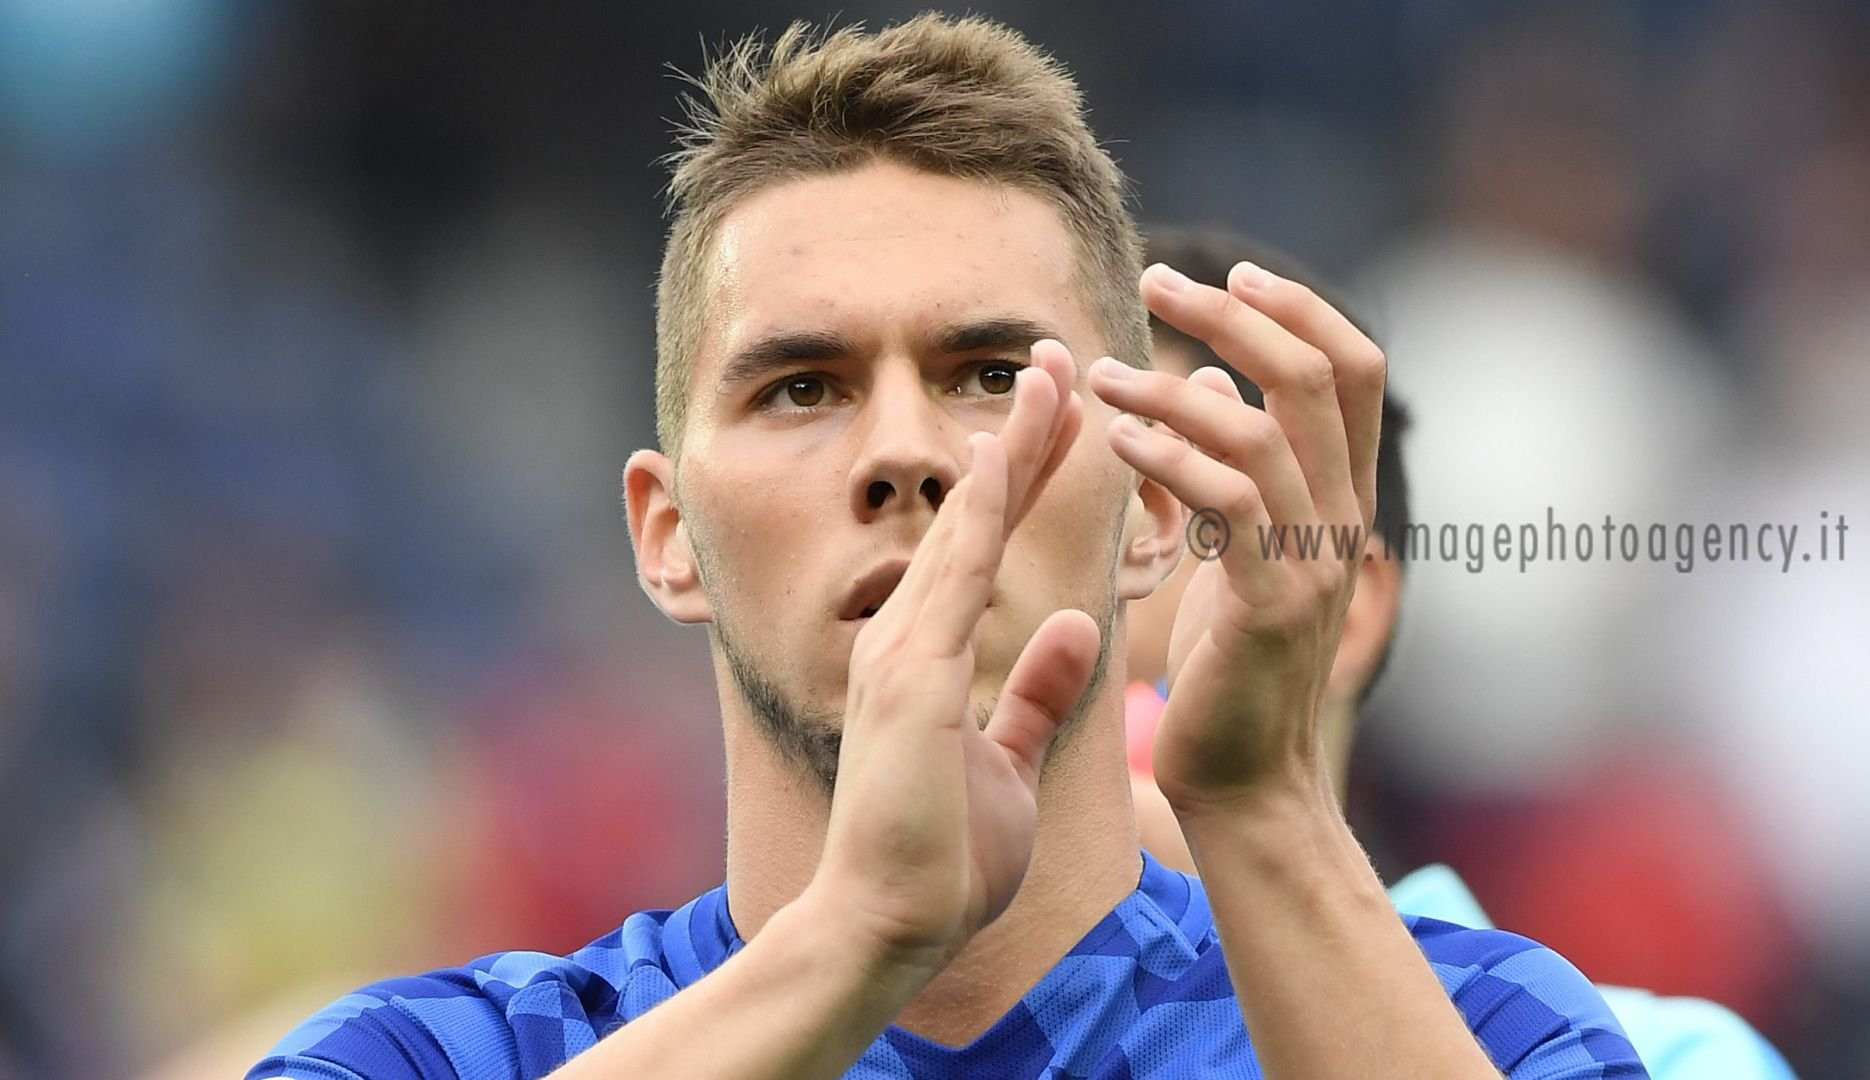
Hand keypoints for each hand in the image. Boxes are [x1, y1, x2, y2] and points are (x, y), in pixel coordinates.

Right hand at [810, 341, 1098, 971]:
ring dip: (1007, 452)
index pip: (986, 545)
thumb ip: (1036, 693)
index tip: (1065, 415)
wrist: (887, 929)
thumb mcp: (1007, 761)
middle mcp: (906, 638)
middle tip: (1055, 357)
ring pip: (962, 529)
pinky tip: (1006, 461)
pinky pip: (952, 581)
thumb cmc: (941, 858)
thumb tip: (1075, 630)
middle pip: (973, 517)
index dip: (1025, 477)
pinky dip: (980, 516)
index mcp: (928, 655)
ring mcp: (899, 653)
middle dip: (1019, 437)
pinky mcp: (907, 681)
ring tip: (1046, 377)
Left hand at [1089, 262, 1383, 813]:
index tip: (1229, 273)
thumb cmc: (1230, 671)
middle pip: (1316, 376)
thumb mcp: (1245, 555)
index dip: (1298, 309)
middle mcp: (1343, 520)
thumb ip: (1244, 471)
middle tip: (1155, 285)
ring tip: (1100, 376)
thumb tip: (1212, 378)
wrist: (1247, 787)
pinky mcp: (1271, 602)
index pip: (1354, 369)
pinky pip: (1228, 500)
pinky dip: (1169, 456)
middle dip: (1235, 314)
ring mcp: (1314, 561)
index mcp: (1341, 502)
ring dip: (1171, 387)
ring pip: (1261, 429)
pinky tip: (1116, 442)